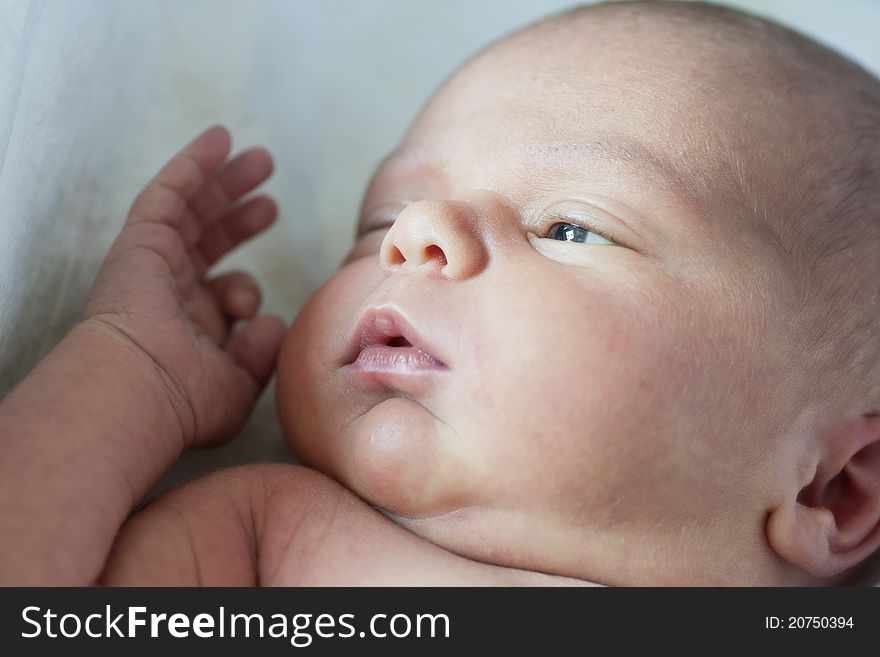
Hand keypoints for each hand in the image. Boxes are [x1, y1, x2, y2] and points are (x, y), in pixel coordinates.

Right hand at [81, 125, 285, 447]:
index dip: (246, 286)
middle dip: (240, 217)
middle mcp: (170, 290)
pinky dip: (193, 163)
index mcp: (190, 325)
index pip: (222, 289)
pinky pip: (169, 192)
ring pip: (192, 209)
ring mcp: (155, 262)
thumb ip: (260, 353)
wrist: (141, 390)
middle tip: (270, 201)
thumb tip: (272, 322)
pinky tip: (220, 137)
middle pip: (208, 240)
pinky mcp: (142, 239)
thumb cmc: (186, 401)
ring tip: (263, 161)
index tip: (255, 306)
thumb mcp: (239, 385)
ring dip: (225, 182)